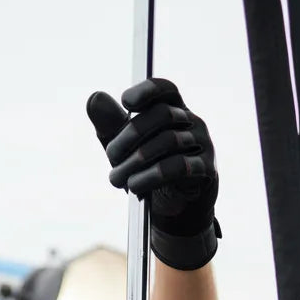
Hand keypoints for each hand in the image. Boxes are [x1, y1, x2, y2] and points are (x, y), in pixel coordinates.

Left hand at [87, 78, 218, 270]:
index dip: (147, 91)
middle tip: (110, 157)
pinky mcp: (206, 169)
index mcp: (173, 110)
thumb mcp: (124, 148)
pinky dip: (152, 176)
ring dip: (137, 161)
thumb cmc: (148, 170)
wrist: (174, 209)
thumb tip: (93, 97)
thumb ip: (110, 125)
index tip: (124, 102)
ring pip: (169, 141)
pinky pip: (179, 167)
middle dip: (130, 135)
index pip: (165, 90)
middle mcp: (191, 122)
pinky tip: (135, 186)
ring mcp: (203, 144)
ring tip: (117, 179)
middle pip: (162, 114)